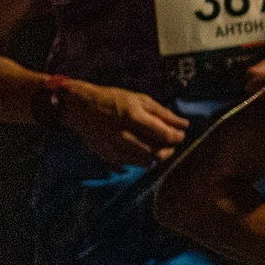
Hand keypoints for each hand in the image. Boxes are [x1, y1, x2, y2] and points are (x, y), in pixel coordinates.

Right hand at [63, 83, 188, 168]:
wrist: (80, 107)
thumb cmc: (113, 99)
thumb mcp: (140, 99)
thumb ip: (163, 113)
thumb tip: (184, 124)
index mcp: (133, 117)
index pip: (164, 135)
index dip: (178, 137)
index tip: (181, 133)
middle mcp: (122, 135)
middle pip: (156, 152)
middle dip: (170, 149)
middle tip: (172, 142)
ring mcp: (113, 148)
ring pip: (145, 162)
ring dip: (157, 156)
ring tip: (159, 146)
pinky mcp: (107, 156)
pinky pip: (130, 165)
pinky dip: (140, 160)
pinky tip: (142, 151)